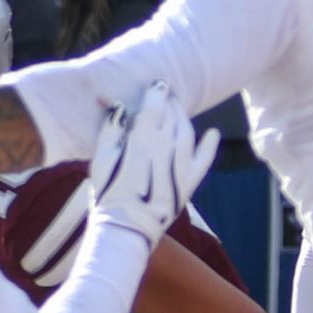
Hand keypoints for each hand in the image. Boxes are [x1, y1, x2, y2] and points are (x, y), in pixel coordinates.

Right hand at [86, 83, 218, 245]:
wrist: (125, 229)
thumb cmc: (107, 193)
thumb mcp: (100, 159)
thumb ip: (111, 130)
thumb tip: (121, 106)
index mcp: (141, 138)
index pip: (155, 105)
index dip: (158, 92)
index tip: (158, 83)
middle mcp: (165, 147)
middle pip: (172, 115)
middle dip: (170, 102)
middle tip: (166, 96)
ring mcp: (181, 165)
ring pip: (187, 131)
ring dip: (184, 117)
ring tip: (178, 111)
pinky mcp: (190, 181)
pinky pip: (205, 158)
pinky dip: (210, 144)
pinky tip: (212, 133)